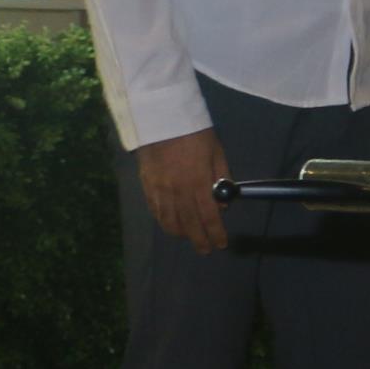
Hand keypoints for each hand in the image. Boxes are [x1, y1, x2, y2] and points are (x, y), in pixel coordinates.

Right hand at [136, 127, 231, 252]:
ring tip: (189, 237)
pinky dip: (164, 221)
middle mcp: (177, 191)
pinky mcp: (146, 186)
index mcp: (198, 183)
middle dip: (199, 240)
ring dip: (180, 233)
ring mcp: (159, 190)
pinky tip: (170, 224)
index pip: (209, 216)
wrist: (161, 118)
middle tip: (205, 250)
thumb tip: (223, 204)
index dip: (216, 233)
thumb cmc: (194, 133)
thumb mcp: (216, 152)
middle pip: (189, 224)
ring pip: (169, 221)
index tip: (221, 244)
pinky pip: (155, 211)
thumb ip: (221, 179)